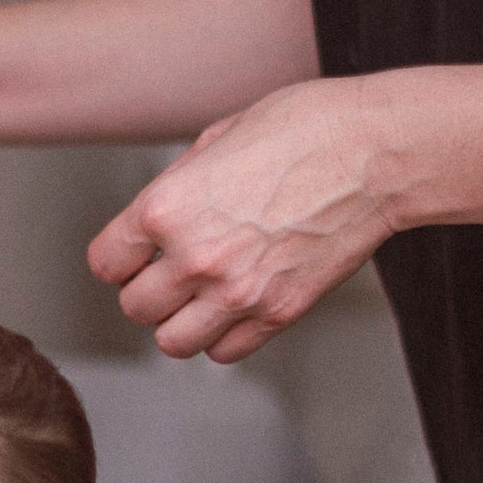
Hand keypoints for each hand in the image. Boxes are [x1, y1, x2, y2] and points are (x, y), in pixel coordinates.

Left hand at [87, 80, 389, 361]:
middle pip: (135, 308)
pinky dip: (222, 337)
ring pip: (172, 342)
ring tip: (199, 297)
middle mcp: (195, 257)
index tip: (137, 252)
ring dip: (180, 321)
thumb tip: (161, 217)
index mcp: (167, 207)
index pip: (107, 262)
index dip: (120, 256)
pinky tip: (234, 307)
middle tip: (171, 272)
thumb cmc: (305, 130)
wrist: (375, 152)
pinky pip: (224, 352)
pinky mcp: (279, 312)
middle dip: (148, 289)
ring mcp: (238, 292)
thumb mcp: (218, 138)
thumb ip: (179, 186)